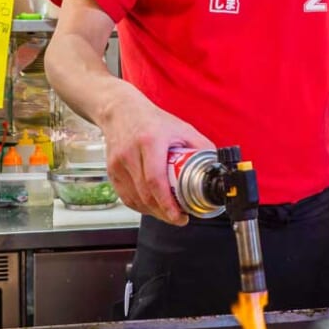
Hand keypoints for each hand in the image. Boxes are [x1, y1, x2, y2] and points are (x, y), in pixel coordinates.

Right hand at [98, 84, 213, 225]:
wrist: (121, 111)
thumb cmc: (151, 120)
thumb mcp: (182, 128)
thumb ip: (201, 147)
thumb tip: (216, 167)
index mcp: (150, 141)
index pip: (156, 180)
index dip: (167, 203)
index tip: (179, 215)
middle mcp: (131, 153)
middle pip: (146, 194)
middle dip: (164, 212)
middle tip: (179, 217)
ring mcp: (118, 163)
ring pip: (136, 199)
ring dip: (153, 212)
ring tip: (168, 212)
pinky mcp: (111, 171)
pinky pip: (126, 197)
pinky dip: (141, 206)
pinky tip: (152, 206)